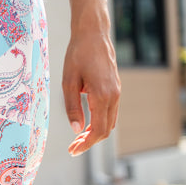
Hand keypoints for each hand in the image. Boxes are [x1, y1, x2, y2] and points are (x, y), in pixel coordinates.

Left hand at [62, 28, 119, 155]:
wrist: (93, 33)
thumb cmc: (78, 54)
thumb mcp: (68, 81)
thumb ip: (72, 107)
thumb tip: (76, 130)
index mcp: (102, 95)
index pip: (98, 130)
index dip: (86, 144)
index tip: (73, 151)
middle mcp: (114, 96)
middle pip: (105, 130)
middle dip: (89, 142)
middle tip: (72, 148)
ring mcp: (117, 93)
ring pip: (109, 123)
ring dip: (94, 134)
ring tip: (77, 139)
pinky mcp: (115, 89)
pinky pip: (110, 113)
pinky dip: (99, 123)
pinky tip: (86, 125)